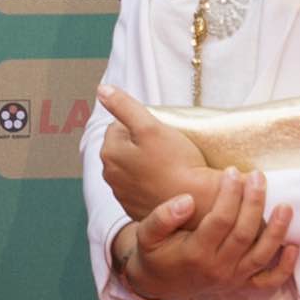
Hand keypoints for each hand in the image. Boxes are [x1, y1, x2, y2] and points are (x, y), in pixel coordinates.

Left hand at [92, 90, 208, 223]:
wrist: (198, 203)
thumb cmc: (177, 162)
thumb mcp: (151, 127)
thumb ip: (124, 106)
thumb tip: (102, 90)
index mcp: (109, 153)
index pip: (119, 126)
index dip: (141, 125)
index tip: (160, 132)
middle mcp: (110, 176)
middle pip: (125, 147)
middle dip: (140, 143)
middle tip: (166, 146)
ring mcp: (123, 194)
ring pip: (132, 167)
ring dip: (145, 163)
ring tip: (168, 163)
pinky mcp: (136, 209)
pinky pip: (141, 188)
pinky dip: (150, 182)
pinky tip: (166, 181)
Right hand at [118, 169, 292, 299]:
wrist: (157, 283)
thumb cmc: (154, 253)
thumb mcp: (146, 234)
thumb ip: (162, 216)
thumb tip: (187, 200)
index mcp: (195, 254)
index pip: (220, 220)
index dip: (229, 194)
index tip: (232, 172)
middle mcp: (217, 269)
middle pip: (244, 233)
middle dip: (254, 202)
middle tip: (258, 177)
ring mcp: (231, 279)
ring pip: (261, 256)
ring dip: (277, 231)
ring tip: (286, 206)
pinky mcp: (240, 285)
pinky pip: (267, 282)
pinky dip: (284, 269)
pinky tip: (294, 248)